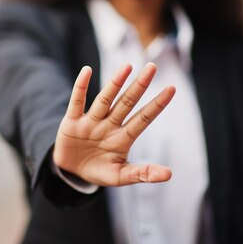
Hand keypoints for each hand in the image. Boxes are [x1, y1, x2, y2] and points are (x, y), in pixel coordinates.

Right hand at [53, 63, 175, 186]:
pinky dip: (81, 86)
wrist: (70, 172)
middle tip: (152, 67)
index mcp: (123, 138)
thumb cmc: (99, 171)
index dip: (156, 105)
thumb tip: (169, 174)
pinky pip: (77, 101)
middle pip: (126, 103)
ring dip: (115, 84)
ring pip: (105, 100)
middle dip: (139, 86)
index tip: (172, 89)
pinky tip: (86, 70)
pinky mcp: (71, 121)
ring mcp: (91, 121)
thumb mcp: (120, 176)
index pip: (143, 119)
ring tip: (127, 67)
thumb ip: (142, 173)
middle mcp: (109, 125)